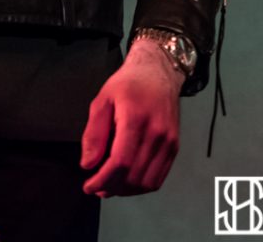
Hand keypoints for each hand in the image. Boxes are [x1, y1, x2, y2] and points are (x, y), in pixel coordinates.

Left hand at [80, 37, 183, 196]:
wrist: (158, 72)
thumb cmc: (128, 83)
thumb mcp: (102, 99)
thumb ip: (94, 132)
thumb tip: (88, 163)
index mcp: (134, 118)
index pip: (120, 161)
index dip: (103, 179)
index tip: (89, 185)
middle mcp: (156, 133)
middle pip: (133, 176)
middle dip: (112, 187)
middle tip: (96, 186)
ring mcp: (168, 142)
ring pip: (147, 182)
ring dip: (126, 190)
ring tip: (110, 186)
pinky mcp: (174, 147)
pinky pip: (159, 177)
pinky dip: (141, 185)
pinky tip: (127, 181)